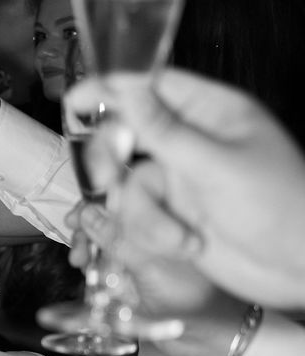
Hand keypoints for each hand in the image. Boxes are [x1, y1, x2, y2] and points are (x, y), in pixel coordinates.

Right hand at [69, 69, 304, 306]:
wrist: (300, 269)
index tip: (73, 102)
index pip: (152, 85)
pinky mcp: (175, 216)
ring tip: (180, 239)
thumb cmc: (280, 208)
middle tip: (110, 181)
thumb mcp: (216, 165)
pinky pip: (138, 216)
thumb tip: (121, 86)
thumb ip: (161, 129)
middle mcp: (192, 141)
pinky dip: (153, 235)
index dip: (111, 90)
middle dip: (116, 163)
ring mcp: (182, 179)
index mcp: (212, 111)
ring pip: (128, 184)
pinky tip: (186, 248)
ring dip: (145, 216)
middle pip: (127, 134)